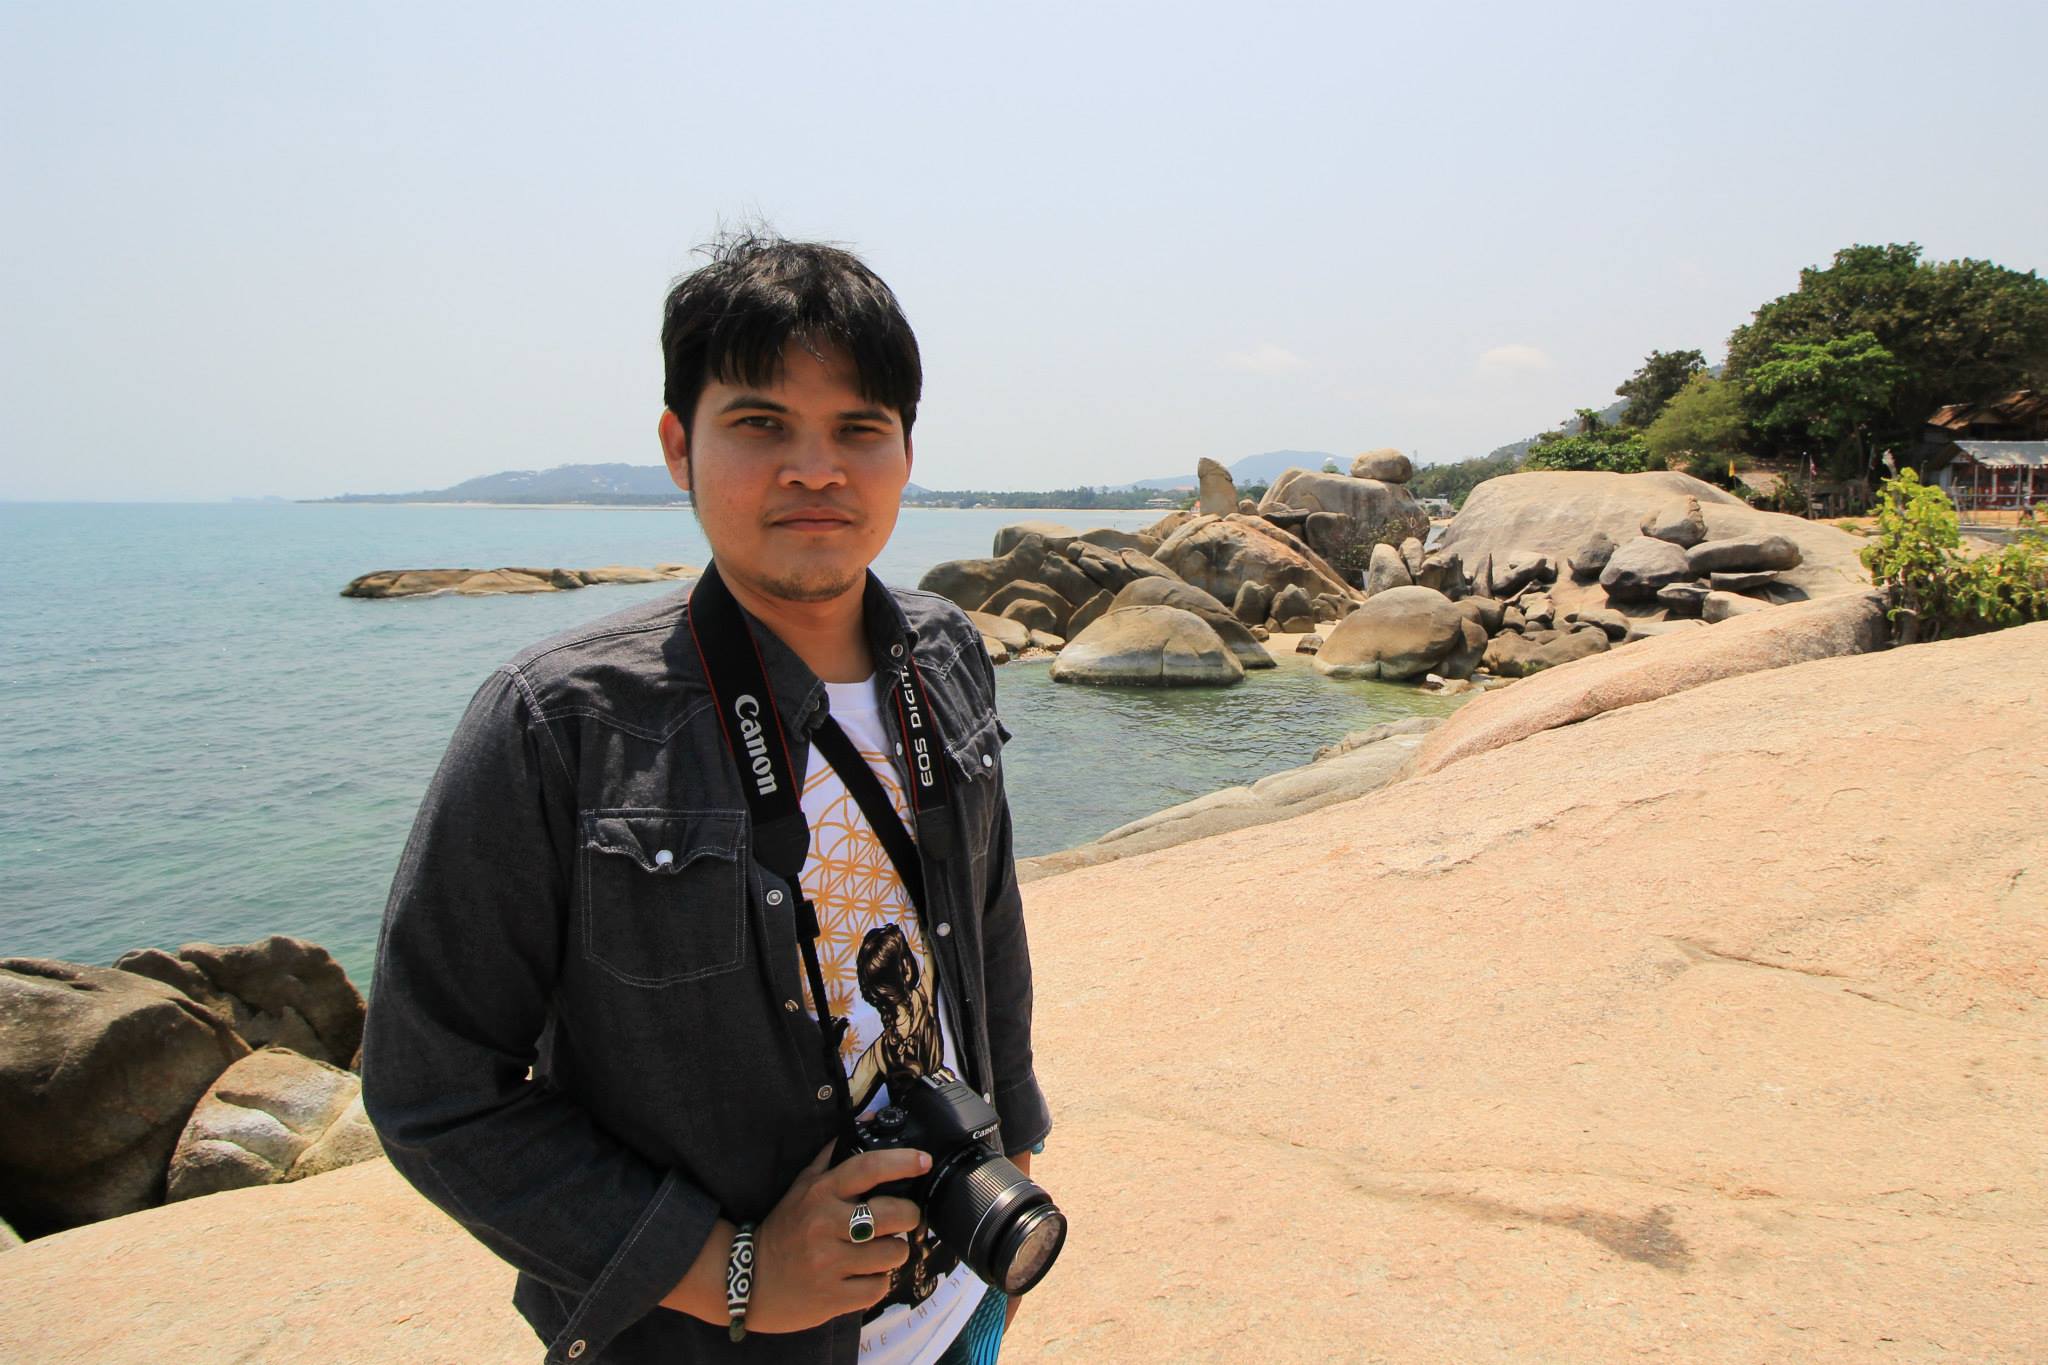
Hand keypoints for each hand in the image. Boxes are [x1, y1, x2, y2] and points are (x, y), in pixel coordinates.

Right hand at [744, 1140, 929, 1332]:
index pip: (868, 1169)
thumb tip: (863, 1125)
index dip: (902, 1162)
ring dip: (893, 1252)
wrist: (749, 1281)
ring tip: (878, 1250)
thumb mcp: (800, 1188)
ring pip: (893, 1253)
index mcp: (820, 1194)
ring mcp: (829, 1263)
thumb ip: (830, 1158)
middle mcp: (825, 1225)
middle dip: (908, 1215)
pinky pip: (878, 1287)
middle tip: (902, 1218)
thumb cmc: (784, 1230)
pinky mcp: (833, 1297)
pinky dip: (877, 1281)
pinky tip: (863, 1275)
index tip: (923, 1161)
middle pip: (893, 1214)